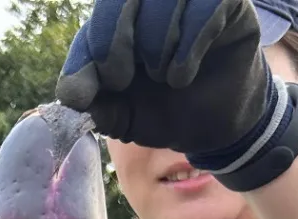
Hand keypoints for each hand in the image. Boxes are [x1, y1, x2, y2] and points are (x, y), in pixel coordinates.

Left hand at [55, 0, 276, 156]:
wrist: (218, 127)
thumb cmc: (169, 113)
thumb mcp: (125, 117)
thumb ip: (97, 105)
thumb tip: (69, 98)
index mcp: (119, 25)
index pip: (93, 26)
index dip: (84, 56)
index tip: (80, 95)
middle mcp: (151, 3)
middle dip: (112, 37)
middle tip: (121, 79)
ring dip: (156, 40)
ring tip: (164, 78)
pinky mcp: (227, 1)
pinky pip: (208, 2)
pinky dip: (191, 38)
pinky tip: (185, 73)